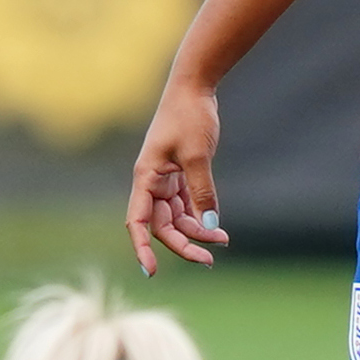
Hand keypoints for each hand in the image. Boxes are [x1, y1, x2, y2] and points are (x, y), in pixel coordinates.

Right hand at [127, 75, 227, 274]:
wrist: (194, 87)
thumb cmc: (189, 116)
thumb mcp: (197, 156)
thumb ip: (202, 193)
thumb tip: (209, 228)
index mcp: (146, 178)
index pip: (137, 222)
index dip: (142, 248)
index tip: (151, 272)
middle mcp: (152, 182)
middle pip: (162, 226)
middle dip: (183, 245)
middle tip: (209, 260)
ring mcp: (166, 179)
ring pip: (177, 218)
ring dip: (196, 232)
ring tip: (222, 241)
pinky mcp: (181, 174)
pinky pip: (187, 205)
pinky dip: (201, 217)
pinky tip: (217, 228)